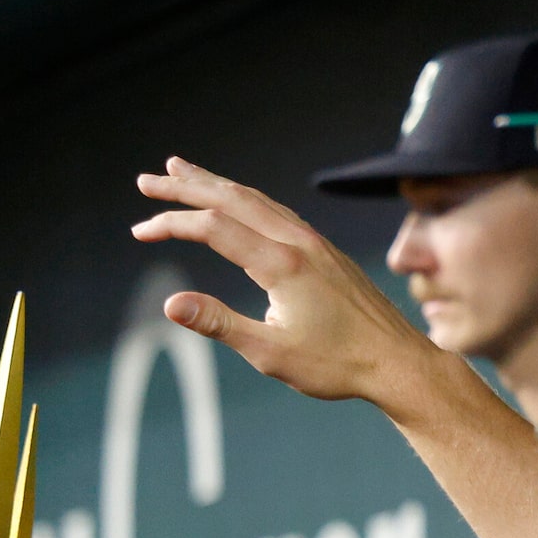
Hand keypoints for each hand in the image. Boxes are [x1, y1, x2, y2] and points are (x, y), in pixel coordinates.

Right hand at [131, 158, 451, 410]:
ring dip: (215, 185)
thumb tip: (169, 303)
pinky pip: (276, 210)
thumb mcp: (269, 352)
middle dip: (186, 187)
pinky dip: (244, 199)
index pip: (215, 227)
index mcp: (282, 265)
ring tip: (183, 172)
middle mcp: (298, 243)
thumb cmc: (335, 364)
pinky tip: (235, 202)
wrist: (397, 360)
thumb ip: (218, 323)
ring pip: (256, 199)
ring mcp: (314, 242)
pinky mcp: (323, 250)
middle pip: (233, 199)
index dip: (173, 223)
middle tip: (147, 179)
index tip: (139, 230)